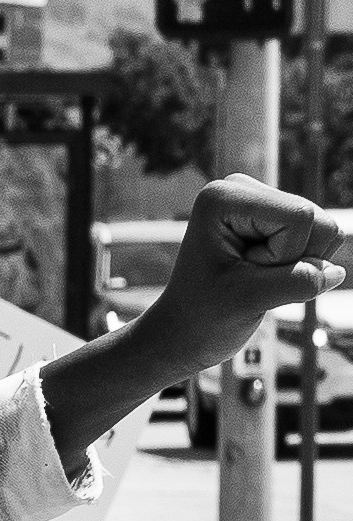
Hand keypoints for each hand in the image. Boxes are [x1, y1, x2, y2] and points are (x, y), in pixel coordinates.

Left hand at [132, 176, 350, 386]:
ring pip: (323, 230)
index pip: (300, 218)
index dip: (284, 256)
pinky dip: (299, 266)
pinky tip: (262, 273)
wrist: (182, 331)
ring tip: (253, 277)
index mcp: (225, 197)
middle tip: (248, 277)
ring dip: (296, 265)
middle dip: (293, 260)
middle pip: (316, 219)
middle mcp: (242, 188)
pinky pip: (319, 239)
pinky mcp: (273, 220)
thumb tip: (338, 273)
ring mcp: (260, 202)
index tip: (244, 273)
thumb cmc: (203, 317)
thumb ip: (299, 282)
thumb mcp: (251, 300)